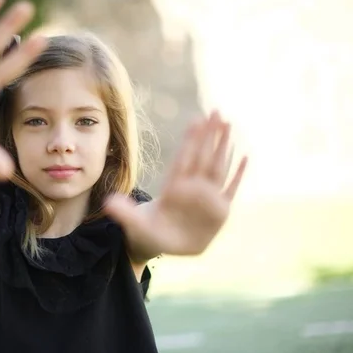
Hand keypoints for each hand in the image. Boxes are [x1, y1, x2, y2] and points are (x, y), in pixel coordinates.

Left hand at [105, 111, 247, 256]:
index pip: (183, 161)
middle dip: (210, 135)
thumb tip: (108, 203)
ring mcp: (206, 198)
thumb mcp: (134, 224)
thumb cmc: (147, 231)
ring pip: (218, 167)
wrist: (161, 241)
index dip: (191, 141)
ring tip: (228, 124)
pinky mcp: (219, 211)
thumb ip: (124, 213)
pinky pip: (230, 189)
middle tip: (217, 111)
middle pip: (203, 157)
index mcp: (173, 190)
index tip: (196, 121)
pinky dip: (238, 174)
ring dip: (224, 147)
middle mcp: (191, 189)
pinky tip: (245, 156)